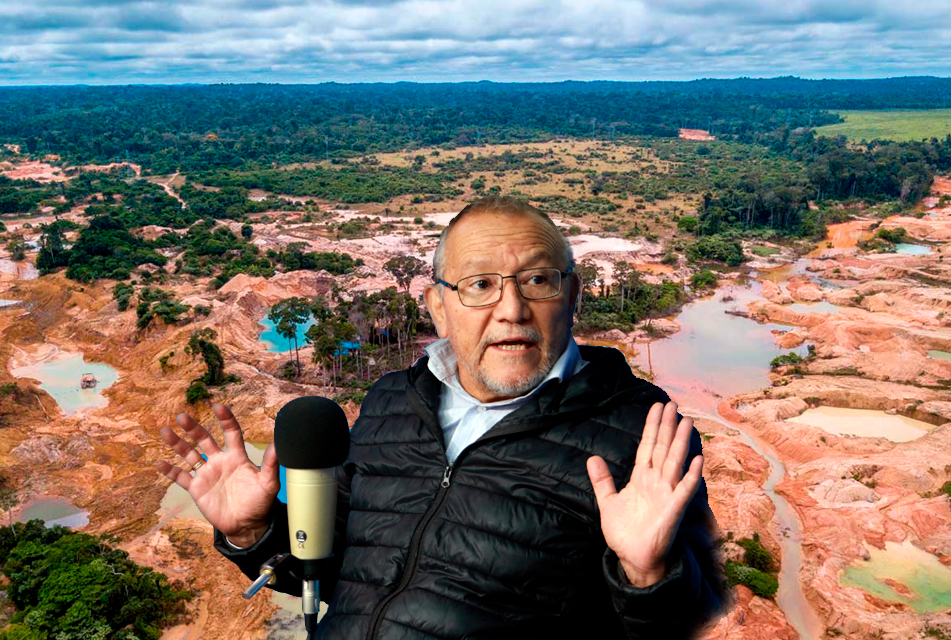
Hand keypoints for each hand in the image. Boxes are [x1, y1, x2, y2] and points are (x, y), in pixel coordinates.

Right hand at [155, 403, 280, 544]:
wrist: (247, 524)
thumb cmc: (260, 502)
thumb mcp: (268, 483)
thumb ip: (272, 463)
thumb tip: (280, 443)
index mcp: (237, 456)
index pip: (230, 432)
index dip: (225, 419)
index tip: (218, 407)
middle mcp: (220, 461)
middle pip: (204, 439)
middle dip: (194, 427)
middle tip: (182, 416)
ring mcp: (207, 474)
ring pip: (189, 454)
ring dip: (177, 443)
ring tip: (165, 430)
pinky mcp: (197, 488)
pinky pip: (181, 477)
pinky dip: (170, 471)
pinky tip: (159, 463)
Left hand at [587, 401, 703, 586]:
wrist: (633, 558)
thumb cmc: (624, 533)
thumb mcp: (607, 502)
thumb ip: (602, 480)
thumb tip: (592, 458)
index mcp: (640, 478)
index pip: (647, 446)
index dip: (651, 427)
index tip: (657, 407)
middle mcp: (656, 482)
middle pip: (663, 448)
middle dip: (668, 427)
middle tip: (674, 404)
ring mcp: (666, 494)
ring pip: (675, 462)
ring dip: (681, 443)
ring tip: (687, 422)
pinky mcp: (673, 509)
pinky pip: (684, 490)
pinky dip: (692, 476)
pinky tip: (698, 460)